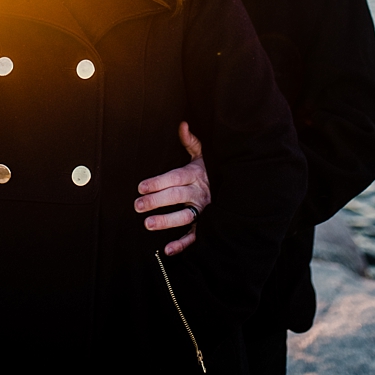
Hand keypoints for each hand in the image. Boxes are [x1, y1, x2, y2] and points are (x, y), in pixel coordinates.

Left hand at [134, 122, 210, 256]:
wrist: (236, 189)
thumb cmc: (210, 171)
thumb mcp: (202, 155)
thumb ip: (190, 142)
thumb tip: (182, 124)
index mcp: (195, 175)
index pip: (175, 178)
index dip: (159, 182)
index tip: (142, 186)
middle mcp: (199, 193)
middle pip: (176, 196)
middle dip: (156, 201)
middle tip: (137, 205)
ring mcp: (203, 210)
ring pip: (185, 216)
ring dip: (166, 221)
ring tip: (148, 224)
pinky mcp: (206, 225)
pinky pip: (195, 236)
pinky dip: (182, 244)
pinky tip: (167, 249)